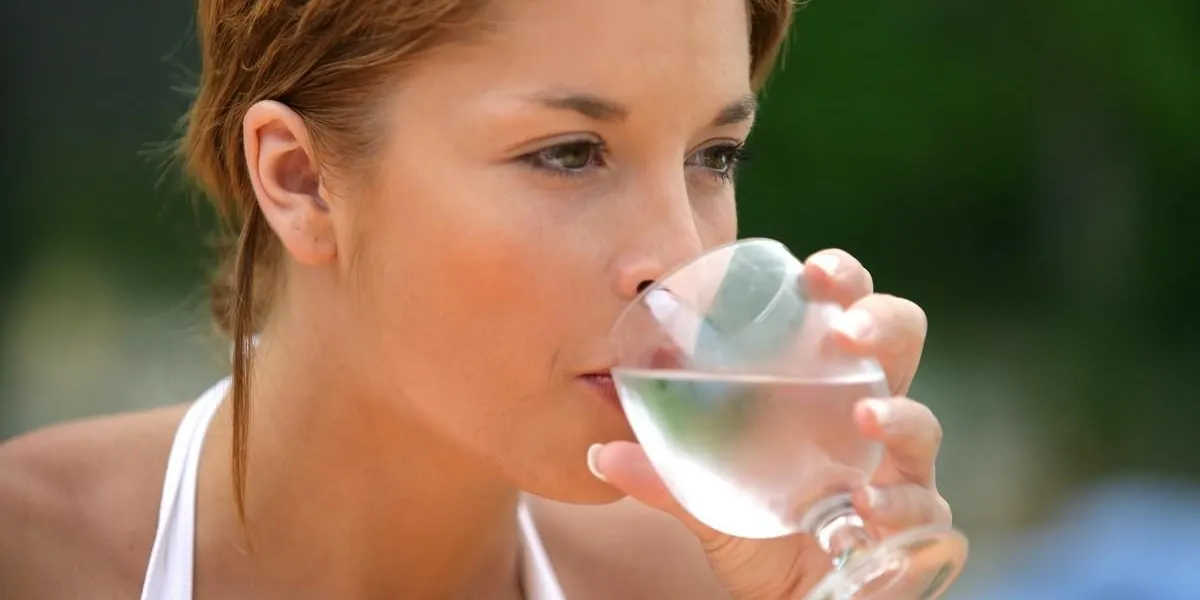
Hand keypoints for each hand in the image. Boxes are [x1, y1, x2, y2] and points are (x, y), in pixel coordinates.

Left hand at [590, 249, 952, 599]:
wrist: (785, 591)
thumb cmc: (752, 519)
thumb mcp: (701, 494)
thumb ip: (661, 474)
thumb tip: (601, 452)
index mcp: (819, 380)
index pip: (841, 309)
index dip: (841, 279)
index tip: (814, 272)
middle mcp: (865, 407)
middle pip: (899, 341)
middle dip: (883, 322)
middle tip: (847, 330)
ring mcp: (896, 462)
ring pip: (920, 421)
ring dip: (899, 414)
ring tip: (868, 416)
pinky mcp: (911, 517)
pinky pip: (922, 503)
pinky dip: (900, 502)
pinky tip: (870, 504)